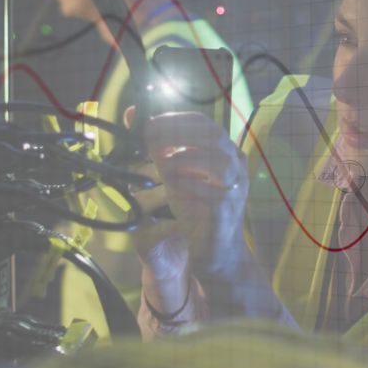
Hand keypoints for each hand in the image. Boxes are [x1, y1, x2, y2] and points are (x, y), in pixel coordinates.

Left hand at [125, 107, 249, 277]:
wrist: (215, 250)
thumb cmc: (195, 208)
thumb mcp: (173, 173)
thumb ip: (157, 146)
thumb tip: (131, 116)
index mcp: (223, 150)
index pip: (204, 123)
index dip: (176, 120)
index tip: (149, 124)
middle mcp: (235, 164)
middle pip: (213, 135)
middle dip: (179, 133)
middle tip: (149, 138)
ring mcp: (236, 187)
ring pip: (219, 161)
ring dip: (186, 158)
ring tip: (161, 162)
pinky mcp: (229, 210)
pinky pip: (213, 193)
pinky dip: (190, 185)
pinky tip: (171, 184)